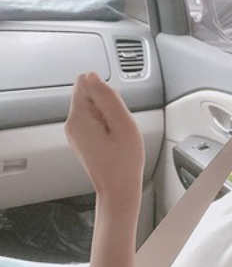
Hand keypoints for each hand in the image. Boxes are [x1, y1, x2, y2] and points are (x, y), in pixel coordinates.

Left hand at [65, 72, 144, 216]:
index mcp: (79, 117)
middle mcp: (72, 123)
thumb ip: (108, 97)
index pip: (86, 82)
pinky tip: (114, 140)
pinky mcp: (81, 138)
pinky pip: (95, 120)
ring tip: (117, 135)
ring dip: (110, 116)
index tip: (115, 112)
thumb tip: (92, 76)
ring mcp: (75, 132)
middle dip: (108, 105)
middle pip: (90, 94)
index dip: (106, 93)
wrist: (118, 189)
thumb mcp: (123, 125)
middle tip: (118, 127)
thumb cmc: (123, 163)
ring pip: (94, 108)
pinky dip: (107, 126)